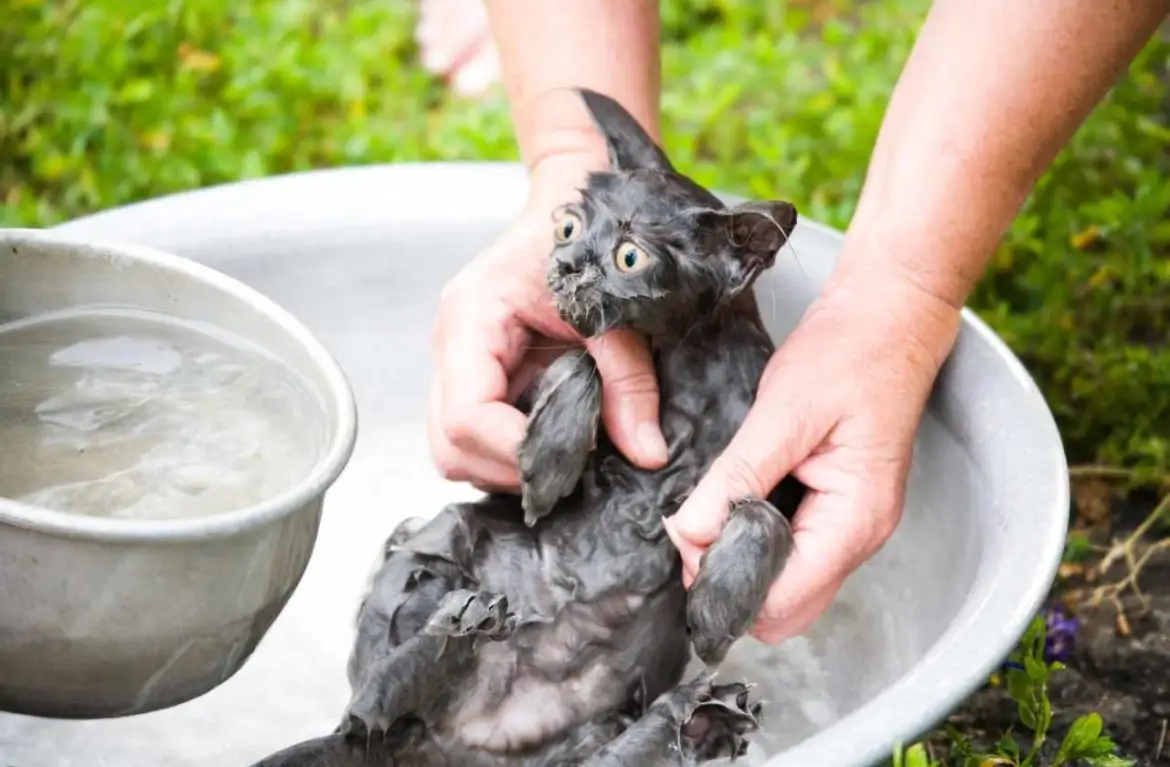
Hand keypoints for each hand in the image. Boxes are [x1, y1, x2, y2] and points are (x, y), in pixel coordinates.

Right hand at [428, 154, 669, 490]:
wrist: (576, 194)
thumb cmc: (588, 233)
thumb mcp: (614, 308)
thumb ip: (631, 383)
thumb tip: (647, 454)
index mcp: (472, 319)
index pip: (466, 418)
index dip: (513, 452)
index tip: (566, 462)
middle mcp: (452, 346)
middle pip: (448, 446)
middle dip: (507, 469)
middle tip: (566, 468)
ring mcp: (459, 363)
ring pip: (455, 449)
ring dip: (507, 465)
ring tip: (564, 453)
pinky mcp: (479, 374)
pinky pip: (478, 434)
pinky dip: (512, 450)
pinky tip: (555, 438)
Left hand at [663, 262, 962, 643]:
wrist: (887, 316)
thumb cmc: (848, 354)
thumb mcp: (783, 413)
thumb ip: (736, 478)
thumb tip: (688, 534)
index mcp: (854, 519)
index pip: (784, 598)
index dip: (727, 583)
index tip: (686, 544)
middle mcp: (859, 535)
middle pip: (787, 608)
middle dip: (732, 583)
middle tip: (691, 533)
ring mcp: (851, 524)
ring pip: (788, 584)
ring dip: (742, 563)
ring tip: (706, 516)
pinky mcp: (836, 507)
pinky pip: (793, 550)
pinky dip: (757, 541)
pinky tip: (731, 506)